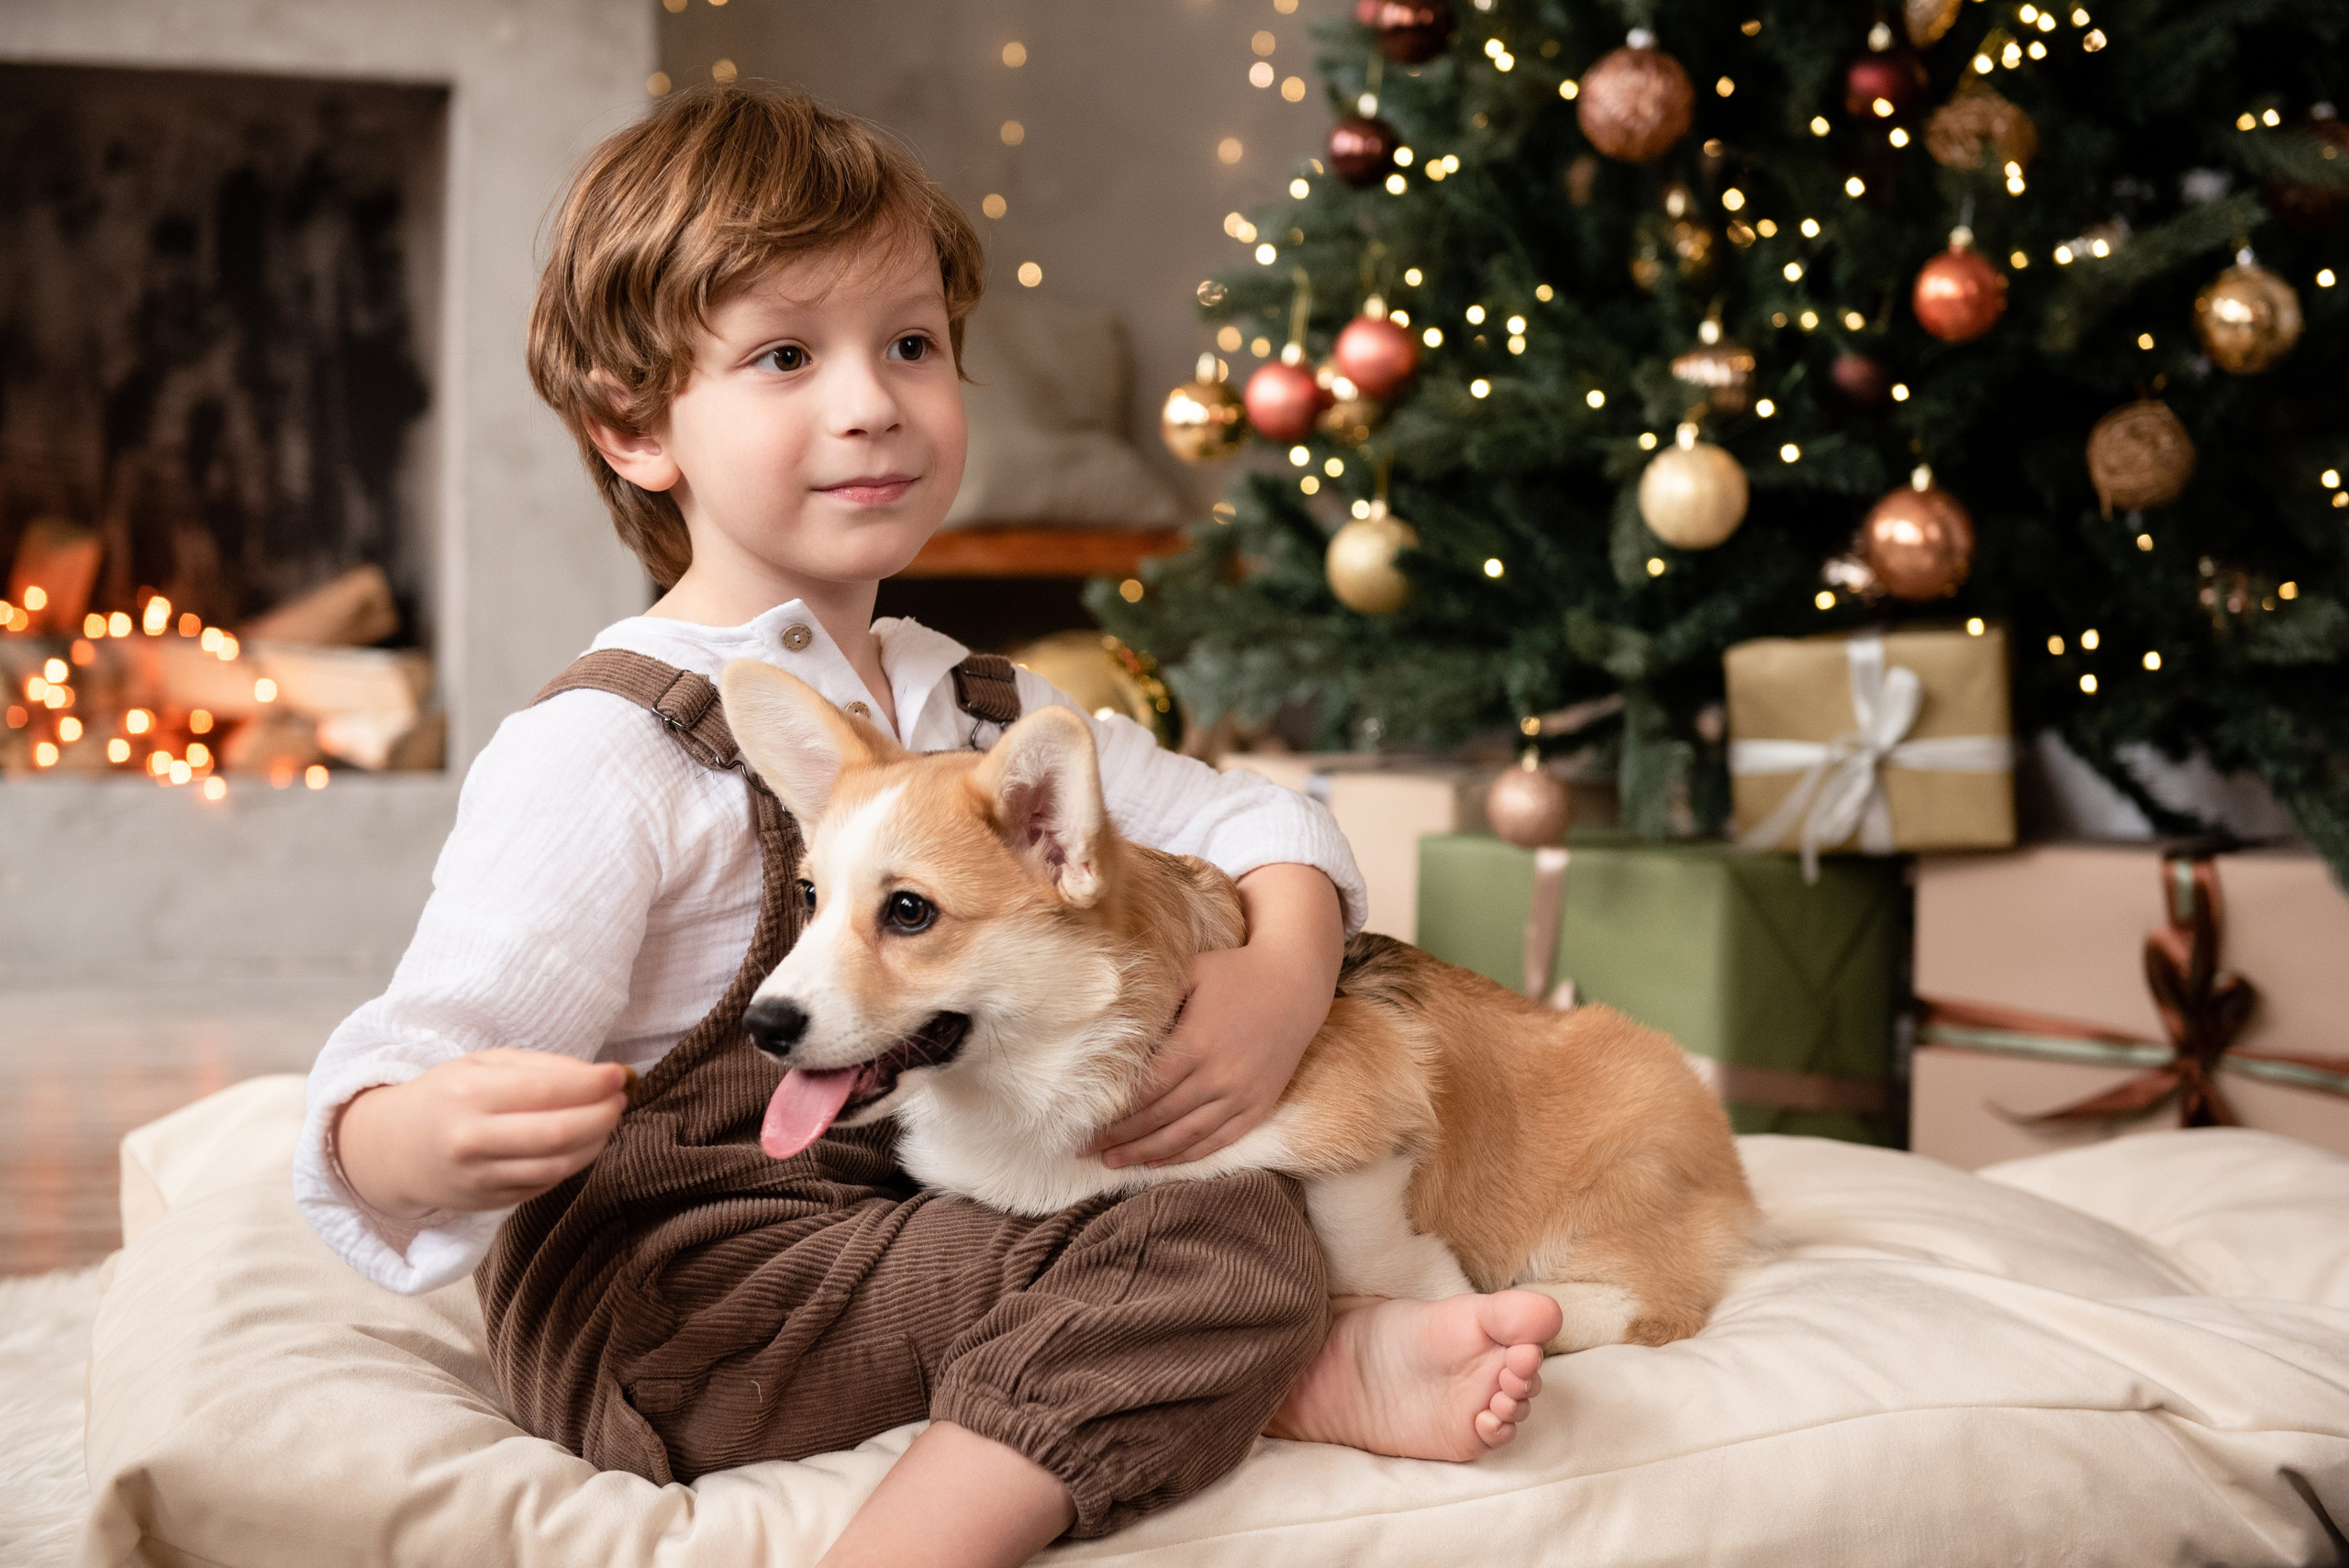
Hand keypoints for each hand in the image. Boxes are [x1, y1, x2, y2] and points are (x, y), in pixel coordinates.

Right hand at [334, 1049, 629, 1218]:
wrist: (394, 1150)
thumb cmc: (446, 1096)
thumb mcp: (483, 1064)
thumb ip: (541, 1067)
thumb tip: (600, 1076)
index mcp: (469, 1095)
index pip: (546, 1091)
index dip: (592, 1084)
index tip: (620, 1075)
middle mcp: (473, 1140)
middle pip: (558, 1134)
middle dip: (602, 1115)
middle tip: (619, 1100)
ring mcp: (481, 1178)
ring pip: (559, 1165)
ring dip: (596, 1142)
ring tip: (606, 1120)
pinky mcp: (491, 1203)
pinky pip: (547, 1183)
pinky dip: (574, 1162)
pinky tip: (582, 1143)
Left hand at [1092, 864, 1342, 1168]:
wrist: (1296, 983)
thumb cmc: (1235, 973)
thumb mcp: (1191, 974)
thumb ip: (1154, 1003)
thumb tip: (1113, 1033)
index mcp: (1196, 1043)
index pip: (1144, 1091)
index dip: (1112, 1113)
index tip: (1083, 1125)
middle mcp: (1219, 1076)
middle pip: (1158, 1118)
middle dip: (1119, 1138)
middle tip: (1084, 1150)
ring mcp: (1242, 1095)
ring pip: (1185, 1137)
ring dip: (1146, 1154)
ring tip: (1112, 1165)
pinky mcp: (1259, 1105)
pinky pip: (1218, 1140)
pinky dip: (1187, 1155)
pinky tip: (1159, 1162)